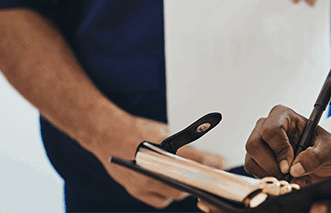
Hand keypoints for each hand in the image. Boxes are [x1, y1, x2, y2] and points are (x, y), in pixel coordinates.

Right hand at [93, 115, 226, 208]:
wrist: (106, 134)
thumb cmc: (137, 129)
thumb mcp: (164, 129)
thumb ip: (183, 140)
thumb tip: (205, 150)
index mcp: (161, 148)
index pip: (194, 159)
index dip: (212, 162)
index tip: (224, 164)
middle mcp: (151, 167)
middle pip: (185, 182)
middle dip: (201, 179)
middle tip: (212, 176)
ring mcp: (142, 182)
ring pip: (174, 194)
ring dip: (185, 188)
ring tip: (194, 180)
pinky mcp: (136, 190)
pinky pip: (160, 200)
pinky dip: (169, 196)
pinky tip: (173, 187)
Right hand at [245, 105, 330, 185]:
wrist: (323, 160)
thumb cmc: (324, 147)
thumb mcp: (329, 149)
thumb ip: (316, 156)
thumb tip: (296, 168)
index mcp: (285, 116)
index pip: (271, 130)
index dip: (279, 150)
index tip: (288, 166)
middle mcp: (267, 125)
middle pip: (254, 144)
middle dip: (271, 165)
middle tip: (287, 175)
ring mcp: (259, 142)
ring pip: (251, 160)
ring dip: (270, 173)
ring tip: (290, 177)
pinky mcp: (256, 158)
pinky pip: (253, 170)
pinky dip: (268, 178)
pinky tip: (284, 178)